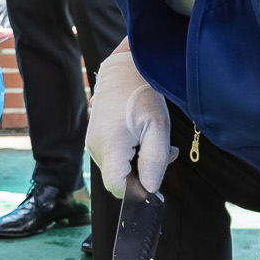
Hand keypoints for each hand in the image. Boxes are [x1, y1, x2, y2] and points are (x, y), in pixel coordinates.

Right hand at [86, 49, 171, 194]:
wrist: (124, 70)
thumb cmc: (142, 95)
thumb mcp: (157, 127)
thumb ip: (154, 161)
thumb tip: (149, 189)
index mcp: (109, 147)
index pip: (117, 188)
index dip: (136, 189)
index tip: (154, 176)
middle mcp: (96, 148)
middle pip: (119, 179)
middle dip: (142, 173)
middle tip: (166, 153)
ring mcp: (93, 143)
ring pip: (118, 169)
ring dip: (139, 162)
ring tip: (154, 140)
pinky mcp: (96, 139)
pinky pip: (114, 158)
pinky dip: (130, 154)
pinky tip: (143, 138)